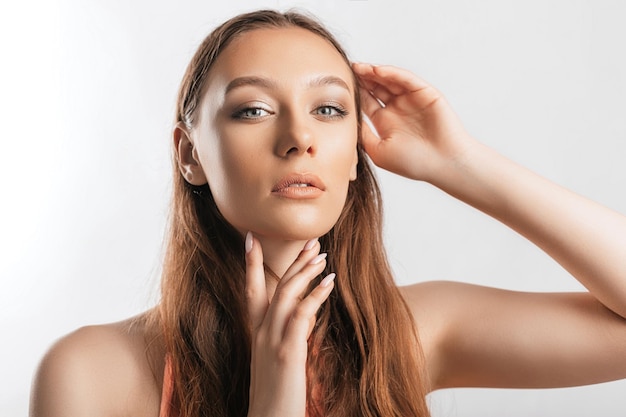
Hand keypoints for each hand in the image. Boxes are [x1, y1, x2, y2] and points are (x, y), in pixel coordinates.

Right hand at [245, 232, 334, 416]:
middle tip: (311, 242)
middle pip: (273, 285)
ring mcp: (272, 341)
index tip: (251, 238)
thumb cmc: (276, 394)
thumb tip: (306, 315)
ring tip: (323, 256)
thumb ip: (290, 333)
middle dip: (292, 261)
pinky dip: (315, 295)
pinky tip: (329, 282)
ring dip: (305, 271)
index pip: (250, 290)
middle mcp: (261, 332)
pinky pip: (300, 314)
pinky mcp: (287, 352)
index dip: (250, 263)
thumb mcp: (279, 358)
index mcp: (257, 333)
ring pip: (285, 294)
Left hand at [353, 63, 474, 182]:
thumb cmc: (413, 163)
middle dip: (361, 79)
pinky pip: (406, 79)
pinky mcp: (425, 93)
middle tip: (346, 69)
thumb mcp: (378, 151)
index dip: (353, 93)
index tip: (337, 86)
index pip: (365, 102)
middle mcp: (397, 109)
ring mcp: (411, 100)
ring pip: (389, 81)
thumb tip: (344, 121)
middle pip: (375, 88)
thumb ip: (362, 135)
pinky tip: (377, 71)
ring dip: (373, 73)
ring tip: (359, 67)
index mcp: (385, 122)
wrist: (444, 164)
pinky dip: (392, 73)